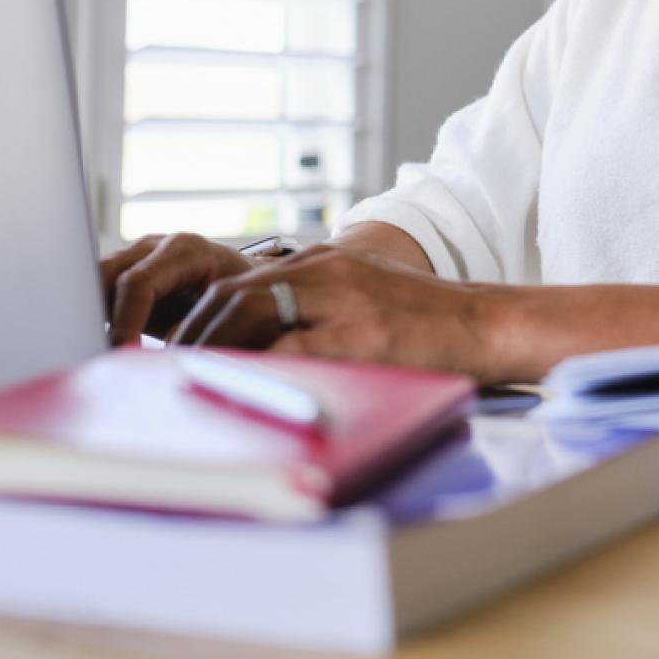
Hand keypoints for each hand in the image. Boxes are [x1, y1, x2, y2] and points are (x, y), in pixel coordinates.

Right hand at [101, 232, 255, 344]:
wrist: (252, 281)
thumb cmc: (250, 294)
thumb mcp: (234, 308)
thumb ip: (202, 325)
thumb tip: (167, 349)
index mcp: (185, 250)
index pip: (138, 282)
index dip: (126, 321)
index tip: (123, 353)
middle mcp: (156, 247)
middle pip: (105, 276)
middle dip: (95, 314)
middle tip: (97, 353)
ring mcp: (138, 258)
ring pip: (96, 283)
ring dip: (92, 316)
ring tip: (95, 351)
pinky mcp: (128, 275)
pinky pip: (101, 294)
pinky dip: (97, 318)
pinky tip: (101, 345)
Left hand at [164, 245, 503, 381]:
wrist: (488, 322)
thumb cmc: (427, 325)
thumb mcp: (362, 301)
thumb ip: (313, 315)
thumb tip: (259, 359)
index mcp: (321, 264)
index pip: (238, 283)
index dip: (199, 318)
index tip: (176, 351)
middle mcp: (323, 271)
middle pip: (231, 293)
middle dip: (193, 336)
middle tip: (170, 374)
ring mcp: (341, 298)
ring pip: (247, 309)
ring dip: (213, 350)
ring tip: (194, 386)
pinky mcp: (360, 333)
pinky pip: (290, 348)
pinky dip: (258, 370)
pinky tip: (243, 395)